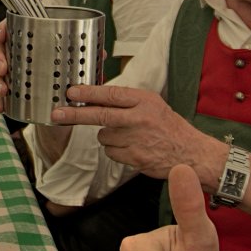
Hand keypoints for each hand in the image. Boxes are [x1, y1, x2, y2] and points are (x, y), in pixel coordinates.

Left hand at [52, 85, 223, 180]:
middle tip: (58, 114)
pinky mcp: (134, 158)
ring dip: (108, 137)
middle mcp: (139, 118)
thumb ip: (127, 102)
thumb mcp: (153, 106)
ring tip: (129, 136)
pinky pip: (111, 152)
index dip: (88, 93)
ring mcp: (136, 139)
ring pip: (103, 136)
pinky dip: (116, 151)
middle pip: (99, 115)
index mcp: (144, 101)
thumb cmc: (171, 129)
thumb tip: (96, 98)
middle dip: (75, 114)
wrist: (192, 154)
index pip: (111, 94)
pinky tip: (131, 149)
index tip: (71, 92)